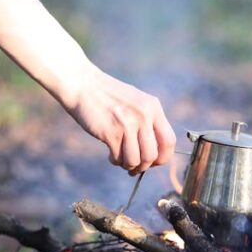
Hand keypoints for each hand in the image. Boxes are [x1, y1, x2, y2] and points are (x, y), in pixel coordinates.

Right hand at [62, 66, 176, 173]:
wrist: (82, 84)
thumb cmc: (108, 97)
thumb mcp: (136, 102)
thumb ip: (148, 122)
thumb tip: (154, 155)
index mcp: (153, 107)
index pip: (169, 141)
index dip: (162, 157)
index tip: (153, 162)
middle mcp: (143, 115)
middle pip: (152, 155)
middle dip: (144, 166)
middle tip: (135, 166)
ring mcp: (127, 124)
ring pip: (136, 160)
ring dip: (128, 165)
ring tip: (121, 159)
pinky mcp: (110, 132)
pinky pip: (119, 158)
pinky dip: (115, 161)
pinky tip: (111, 155)